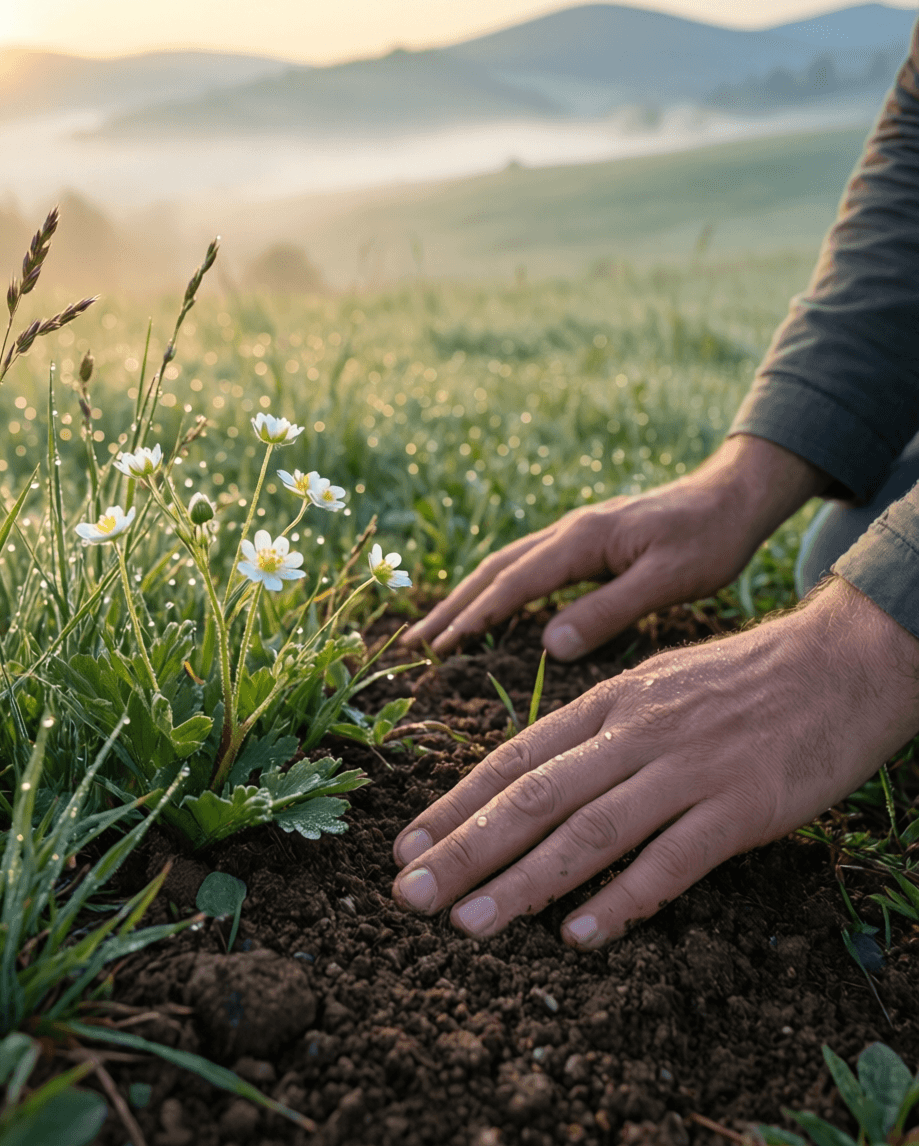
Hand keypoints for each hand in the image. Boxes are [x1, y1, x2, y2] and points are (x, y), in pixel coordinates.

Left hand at [391, 578, 918, 946]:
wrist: (843, 661)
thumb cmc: (747, 680)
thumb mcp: (658, 686)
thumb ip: (602, 731)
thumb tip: (543, 775)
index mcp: (610, 704)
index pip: (514, 758)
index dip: (455, 805)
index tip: (405, 847)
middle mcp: (635, 733)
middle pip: (532, 797)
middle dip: (462, 849)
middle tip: (406, 896)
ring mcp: (686, 769)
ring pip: (587, 832)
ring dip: (521, 882)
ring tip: (466, 923)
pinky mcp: (740, 807)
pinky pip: (670, 861)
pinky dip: (621, 900)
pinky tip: (578, 936)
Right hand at [402, 434, 824, 660]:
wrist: (734, 496)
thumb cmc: (709, 540)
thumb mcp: (667, 582)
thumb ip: (608, 612)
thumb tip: (548, 646)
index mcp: (582, 539)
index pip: (512, 585)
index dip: (472, 618)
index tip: (438, 649)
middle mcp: (569, 530)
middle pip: (495, 570)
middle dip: (451, 607)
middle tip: (412, 644)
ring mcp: (575, 531)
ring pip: (506, 565)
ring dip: (467, 596)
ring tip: (435, 630)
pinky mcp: (587, 539)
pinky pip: (527, 564)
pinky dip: (496, 586)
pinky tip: (490, 606)